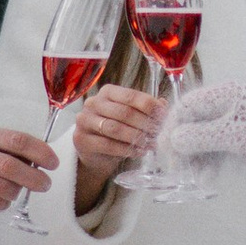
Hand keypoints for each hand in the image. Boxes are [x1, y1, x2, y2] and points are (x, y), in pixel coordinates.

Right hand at [0, 124, 56, 222]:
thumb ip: (10, 149)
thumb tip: (42, 160)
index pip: (17, 140)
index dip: (39, 152)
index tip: (53, 162)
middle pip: (10, 166)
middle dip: (34, 177)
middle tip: (45, 184)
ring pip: (3, 188)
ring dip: (17, 192)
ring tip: (17, 190)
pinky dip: (3, 203)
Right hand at [73, 85, 162, 202]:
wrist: (96, 152)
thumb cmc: (116, 129)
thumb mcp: (132, 117)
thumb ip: (146, 109)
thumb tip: (164, 105)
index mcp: (108, 92)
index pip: (131, 95)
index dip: (149, 106)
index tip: (163, 116)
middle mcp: (93, 102)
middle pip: (124, 112)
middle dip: (144, 124)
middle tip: (158, 133)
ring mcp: (84, 120)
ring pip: (115, 128)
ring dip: (136, 137)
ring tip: (149, 144)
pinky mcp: (81, 139)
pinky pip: (107, 144)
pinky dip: (126, 149)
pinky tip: (138, 152)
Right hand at [148, 78, 245, 176]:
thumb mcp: (232, 136)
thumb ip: (200, 137)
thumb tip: (173, 140)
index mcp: (225, 94)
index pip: (188, 105)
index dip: (173, 127)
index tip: (164, 149)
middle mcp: (225, 103)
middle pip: (192, 122)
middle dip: (183, 145)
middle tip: (177, 168)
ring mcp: (230, 120)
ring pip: (200, 136)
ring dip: (194, 157)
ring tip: (196, 177)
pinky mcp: (235, 137)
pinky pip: (212, 146)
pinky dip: (207, 161)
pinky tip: (207, 177)